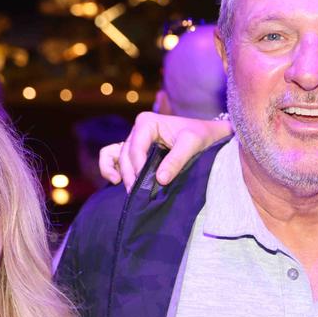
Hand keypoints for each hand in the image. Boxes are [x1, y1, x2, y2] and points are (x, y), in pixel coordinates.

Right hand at [99, 112, 232, 191]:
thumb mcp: (192, 144)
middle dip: (130, 175)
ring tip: (130, 191)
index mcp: (147, 122)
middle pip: (126, 155)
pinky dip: (110, 166)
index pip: (136, 148)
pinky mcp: (135, 149)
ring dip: (121, 174)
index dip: (138, 167)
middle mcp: (137, 129)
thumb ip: (176, 160)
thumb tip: (160, 180)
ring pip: (119, 157)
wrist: (207, 134)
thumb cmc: (200, 135)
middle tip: (138, 194)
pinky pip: (114, 156)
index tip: (146, 184)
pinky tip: (114, 180)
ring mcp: (135, 139)